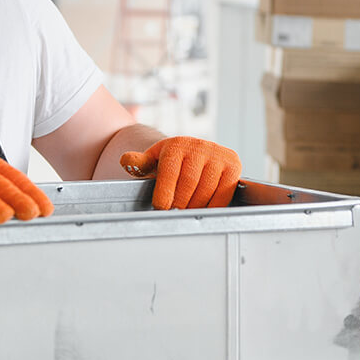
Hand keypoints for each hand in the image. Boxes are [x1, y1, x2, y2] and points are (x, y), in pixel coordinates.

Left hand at [120, 136, 241, 209]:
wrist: (194, 152)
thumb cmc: (170, 161)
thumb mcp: (153, 160)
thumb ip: (139, 163)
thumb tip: (126, 161)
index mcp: (176, 145)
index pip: (170, 173)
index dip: (165, 194)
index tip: (161, 208)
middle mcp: (199, 147)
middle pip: (189, 184)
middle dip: (180, 203)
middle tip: (174, 214)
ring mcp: (218, 155)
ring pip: (207, 190)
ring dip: (195, 207)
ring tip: (186, 213)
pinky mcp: (233, 166)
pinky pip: (224, 193)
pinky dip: (213, 206)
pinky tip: (202, 210)